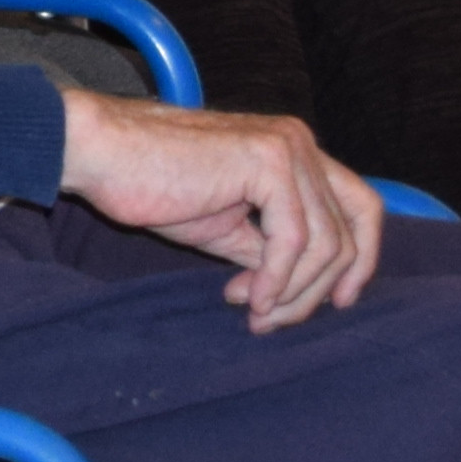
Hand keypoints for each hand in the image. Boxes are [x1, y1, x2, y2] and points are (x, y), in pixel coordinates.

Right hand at [59, 89, 381, 330]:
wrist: (100, 154)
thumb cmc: (151, 185)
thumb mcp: (226, 226)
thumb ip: (269, 249)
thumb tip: (295, 292)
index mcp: (293, 150)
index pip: (360, 208)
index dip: (361, 260)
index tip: (337, 302)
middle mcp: (299, 142)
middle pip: (350, 232)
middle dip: (320, 289)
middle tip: (276, 319)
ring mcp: (287, 147)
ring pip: (326, 244)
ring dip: (294, 292)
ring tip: (255, 313)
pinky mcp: (267, 161)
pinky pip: (292, 241)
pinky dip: (276, 279)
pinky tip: (249, 298)